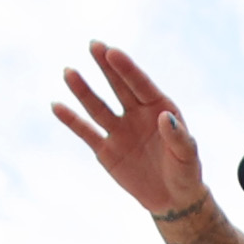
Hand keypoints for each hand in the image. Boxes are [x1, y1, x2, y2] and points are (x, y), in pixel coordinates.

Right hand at [54, 40, 208, 218]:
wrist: (172, 198)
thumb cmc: (185, 172)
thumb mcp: (187, 156)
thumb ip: (177, 136)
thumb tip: (163, 116)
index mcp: (158, 108)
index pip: (140, 84)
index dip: (126, 68)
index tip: (112, 51)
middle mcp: (136, 114)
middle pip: (118, 86)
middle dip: (105, 66)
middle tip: (94, 45)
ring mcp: (119, 130)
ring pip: (98, 106)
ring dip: (83, 90)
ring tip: (69, 72)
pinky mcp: (106, 149)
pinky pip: (86, 132)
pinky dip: (71, 120)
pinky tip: (56, 105)